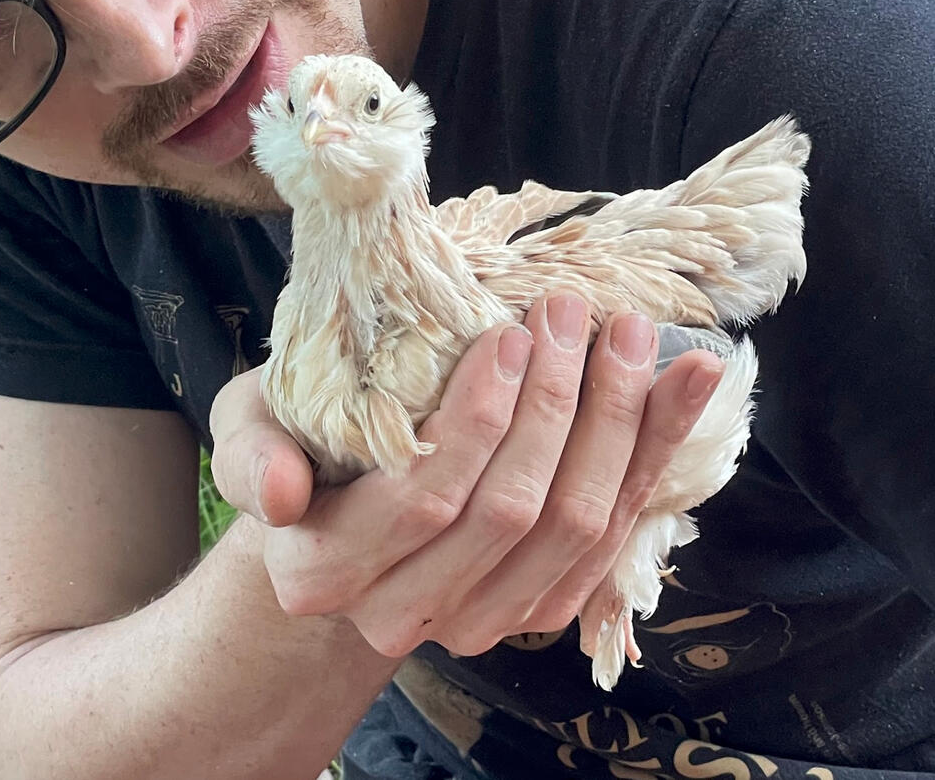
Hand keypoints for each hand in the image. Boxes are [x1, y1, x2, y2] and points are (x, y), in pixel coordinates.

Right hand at [210, 295, 724, 659]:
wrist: (337, 513)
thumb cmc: (298, 443)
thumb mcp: (248, 428)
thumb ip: (251, 456)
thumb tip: (284, 492)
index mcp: (325, 573)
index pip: (422, 498)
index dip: (478, 419)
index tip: (508, 333)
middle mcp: (402, 615)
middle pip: (512, 513)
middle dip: (557, 403)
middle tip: (570, 311)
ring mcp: (480, 623)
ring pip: (574, 529)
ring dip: (618, 424)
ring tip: (630, 332)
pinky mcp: (540, 609)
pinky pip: (615, 537)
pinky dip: (656, 454)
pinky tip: (686, 381)